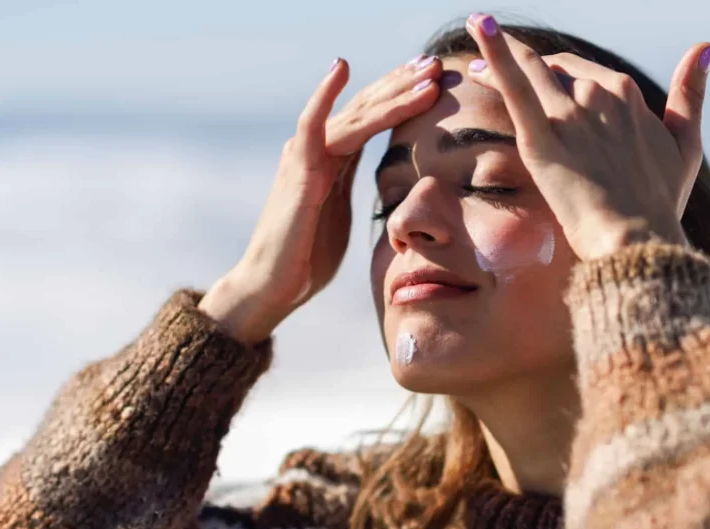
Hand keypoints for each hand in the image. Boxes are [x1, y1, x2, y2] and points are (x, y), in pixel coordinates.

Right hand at [200, 56, 443, 343]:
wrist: (272, 284)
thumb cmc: (307, 257)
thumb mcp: (342, 214)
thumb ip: (357, 189)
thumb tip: (391, 187)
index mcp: (333, 159)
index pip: (373, 117)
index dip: (402, 96)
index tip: (435, 79)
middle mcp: (318, 149)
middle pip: (366, 106)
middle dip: (403, 84)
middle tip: (437, 62)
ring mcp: (306, 156)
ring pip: (355, 115)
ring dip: (392, 93)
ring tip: (425, 74)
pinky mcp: (298, 172)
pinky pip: (312, 126)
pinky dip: (325, 95)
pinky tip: (341, 68)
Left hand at [463, 14, 709, 258]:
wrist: (638, 240)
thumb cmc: (661, 203)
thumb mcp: (686, 144)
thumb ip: (691, 93)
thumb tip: (705, 47)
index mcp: (628, 94)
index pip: (584, 72)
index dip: (559, 72)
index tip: (540, 75)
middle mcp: (599, 94)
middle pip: (553, 70)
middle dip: (525, 64)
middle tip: (488, 66)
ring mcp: (569, 115)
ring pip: (529, 70)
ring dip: (499, 53)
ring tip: (475, 45)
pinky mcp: (541, 138)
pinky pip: (514, 86)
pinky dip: (496, 53)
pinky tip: (480, 25)